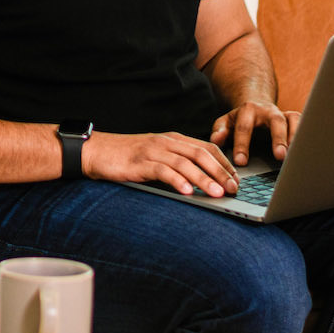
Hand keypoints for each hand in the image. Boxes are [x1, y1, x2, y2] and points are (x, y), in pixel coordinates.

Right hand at [82, 129, 240, 197]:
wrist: (97, 151)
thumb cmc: (127, 157)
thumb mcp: (157, 156)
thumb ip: (178, 163)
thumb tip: (203, 181)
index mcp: (174, 139)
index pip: (207, 147)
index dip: (225, 163)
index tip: (236, 180)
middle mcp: (166, 142)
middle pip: (201, 154)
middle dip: (220, 172)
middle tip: (233, 189)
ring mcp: (153, 151)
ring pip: (185, 163)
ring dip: (204, 179)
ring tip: (216, 194)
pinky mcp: (140, 162)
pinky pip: (162, 171)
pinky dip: (176, 181)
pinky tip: (187, 192)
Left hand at [210, 101, 301, 165]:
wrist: (257, 105)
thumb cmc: (240, 119)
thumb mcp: (226, 122)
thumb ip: (220, 130)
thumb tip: (216, 140)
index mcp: (248, 111)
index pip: (244, 127)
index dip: (242, 145)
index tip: (241, 161)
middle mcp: (268, 111)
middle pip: (275, 121)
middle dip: (278, 138)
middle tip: (280, 156)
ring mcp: (284, 114)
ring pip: (294, 120)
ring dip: (297, 136)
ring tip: (298, 154)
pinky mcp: (295, 119)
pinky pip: (305, 124)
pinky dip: (307, 135)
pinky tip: (307, 151)